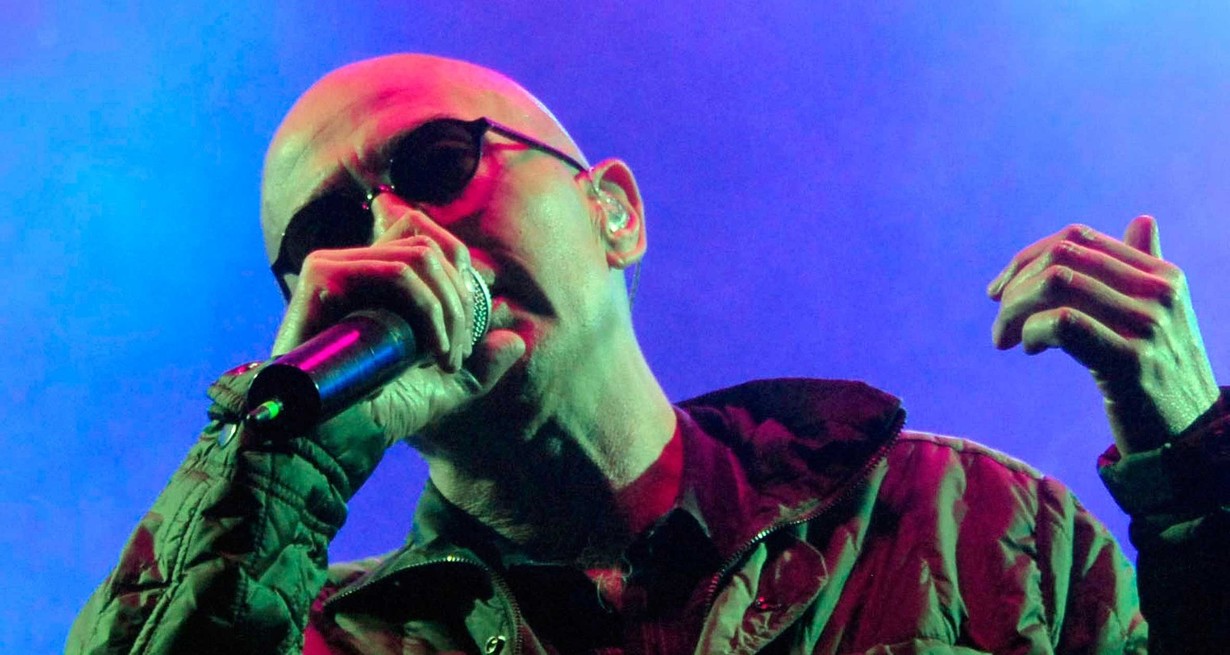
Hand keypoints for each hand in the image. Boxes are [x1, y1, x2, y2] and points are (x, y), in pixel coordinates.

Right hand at [271, 197, 524, 449]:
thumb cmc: (376, 414)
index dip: (464, 278)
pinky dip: (429, 310)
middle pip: (433, 244)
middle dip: (463, 302)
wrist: (330, 437)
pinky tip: (433, 351)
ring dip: (450, 308)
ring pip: (421, 255)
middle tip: (460, 355)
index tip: (466, 337)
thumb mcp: (440, 390)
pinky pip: (397, 272)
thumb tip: (515, 340)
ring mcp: (337, 263)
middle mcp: (356, 263)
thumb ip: (477, 368)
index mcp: (378, 279)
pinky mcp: (324, 273)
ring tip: (448, 357)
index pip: (432, 240)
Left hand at [987, 216, 1218, 453]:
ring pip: (1057, 284)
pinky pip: (1063, 324)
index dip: (1027, 258)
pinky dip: (1031, 331)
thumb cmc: (1161, 376)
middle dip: (1015, 284)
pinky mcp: (1130, 361)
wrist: (1188, 437)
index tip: (999, 289)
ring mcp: (1148, 325)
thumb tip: (1143, 220)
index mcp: (1162, 275)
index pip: (1078, 238)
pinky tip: (1027, 349)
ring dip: (1013, 310)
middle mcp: (1159, 292)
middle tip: (998, 318)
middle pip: (1062, 256)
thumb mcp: (1160, 316)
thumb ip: (1144, 270)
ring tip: (1004, 338)